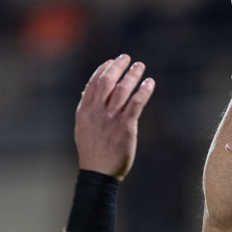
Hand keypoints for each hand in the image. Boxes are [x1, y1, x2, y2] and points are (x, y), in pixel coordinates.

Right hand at [75, 55, 154, 179]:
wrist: (98, 173)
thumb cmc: (92, 152)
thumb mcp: (82, 128)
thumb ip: (86, 109)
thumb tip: (86, 92)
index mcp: (85, 110)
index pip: (93, 83)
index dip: (103, 69)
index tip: (111, 61)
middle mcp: (97, 111)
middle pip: (107, 81)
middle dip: (117, 66)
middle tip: (127, 57)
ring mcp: (111, 118)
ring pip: (123, 89)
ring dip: (132, 75)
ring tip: (140, 66)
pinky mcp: (125, 126)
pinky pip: (136, 103)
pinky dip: (143, 91)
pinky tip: (149, 83)